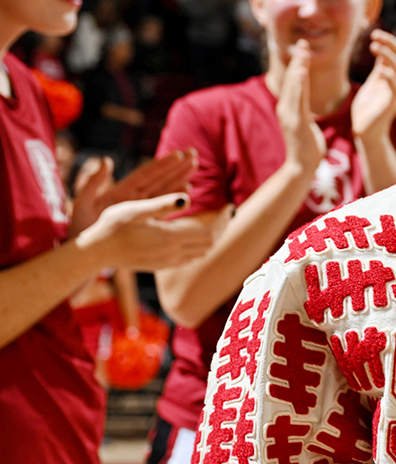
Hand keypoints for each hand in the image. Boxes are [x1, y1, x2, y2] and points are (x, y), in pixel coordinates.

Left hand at [69, 149, 198, 237]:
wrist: (85, 253)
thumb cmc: (81, 229)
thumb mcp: (82, 203)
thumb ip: (93, 183)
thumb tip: (105, 160)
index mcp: (120, 192)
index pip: (146, 175)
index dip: (162, 164)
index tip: (178, 154)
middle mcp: (133, 199)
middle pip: (159, 180)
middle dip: (176, 168)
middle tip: (193, 155)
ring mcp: (140, 210)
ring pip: (164, 192)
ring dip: (179, 180)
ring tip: (194, 168)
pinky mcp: (144, 221)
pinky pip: (163, 209)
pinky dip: (175, 200)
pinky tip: (187, 193)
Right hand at [77, 193, 214, 271]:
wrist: (96, 252)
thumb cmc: (112, 226)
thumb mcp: (136, 209)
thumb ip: (162, 204)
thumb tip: (188, 198)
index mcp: (170, 238)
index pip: (210, 233)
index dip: (223, 221)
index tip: (230, 207)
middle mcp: (173, 254)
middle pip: (210, 244)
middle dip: (222, 228)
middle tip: (226, 212)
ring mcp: (167, 262)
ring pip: (201, 253)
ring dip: (212, 237)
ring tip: (216, 221)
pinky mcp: (161, 265)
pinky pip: (190, 258)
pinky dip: (200, 246)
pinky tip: (196, 235)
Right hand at [276, 40, 325, 173]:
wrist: (301, 167)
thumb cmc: (306, 147)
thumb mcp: (304, 123)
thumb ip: (302, 110)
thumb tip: (304, 101)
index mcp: (288, 108)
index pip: (293, 82)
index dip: (297, 64)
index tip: (303, 49)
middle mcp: (286, 108)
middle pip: (292, 79)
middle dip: (297, 60)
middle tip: (302, 42)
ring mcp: (289, 115)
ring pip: (294, 86)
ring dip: (298, 67)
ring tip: (303, 51)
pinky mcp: (296, 122)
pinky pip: (298, 99)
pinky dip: (300, 84)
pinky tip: (303, 71)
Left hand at [351, 29, 395, 142]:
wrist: (365, 132)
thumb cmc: (367, 108)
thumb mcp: (373, 82)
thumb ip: (379, 68)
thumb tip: (382, 48)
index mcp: (394, 76)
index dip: (390, 41)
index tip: (375, 33)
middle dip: (391, 43)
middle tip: (375, 35)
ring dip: (388, 55)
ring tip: (374, 46)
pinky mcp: (392, 104)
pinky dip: (391, 76)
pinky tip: (381, 68)